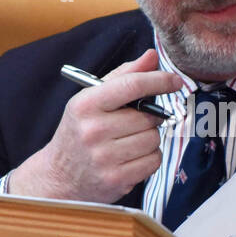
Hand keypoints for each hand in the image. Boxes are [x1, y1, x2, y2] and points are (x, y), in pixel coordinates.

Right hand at [9, 49, 182, 202]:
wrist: (60, 176)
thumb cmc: (80, 131)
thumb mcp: (92, 100)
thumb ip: (123, 76)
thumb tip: (152, 56)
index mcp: (85, 105)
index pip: (131, 86)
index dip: (159, 81)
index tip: (174, 81)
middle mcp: (92, 131)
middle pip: (147, 117)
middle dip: (150, 117)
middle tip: (136, 122)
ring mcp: (104, 158)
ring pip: (153, 139)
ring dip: (149, 138)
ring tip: (130, 140)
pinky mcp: (117, 180)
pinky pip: (153, 161)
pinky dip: (149, 157)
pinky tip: (132, 157)